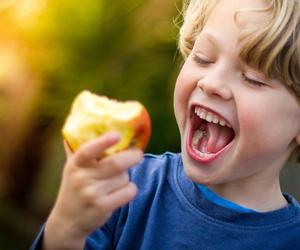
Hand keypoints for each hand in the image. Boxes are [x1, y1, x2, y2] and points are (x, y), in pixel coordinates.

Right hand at [42, 132, 142, 249]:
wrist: (67, 220)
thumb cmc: (74, 186)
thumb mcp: (72, 167)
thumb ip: (78, 148)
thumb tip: (81, 121)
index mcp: (75, 164)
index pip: (88, 151)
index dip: (103, 142)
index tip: (116, 134)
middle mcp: (82, 179)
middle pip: (116, 164)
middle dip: (133, 156)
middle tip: (138, 154)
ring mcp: (92, 194)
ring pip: (124, 178)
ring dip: (127, 176)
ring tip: (118, 179)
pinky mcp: (102, 208)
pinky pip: (128, 192)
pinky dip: (131, 189)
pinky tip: (123, 190)